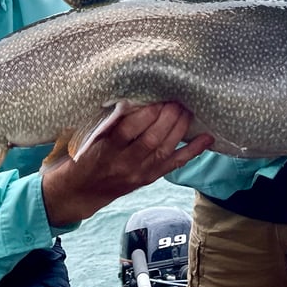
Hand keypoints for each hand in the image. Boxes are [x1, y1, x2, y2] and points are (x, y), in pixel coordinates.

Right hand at [41, 102, 212, 226]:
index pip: (128, 130)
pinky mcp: (149, 179)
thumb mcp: (88, 136)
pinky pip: (174, 165)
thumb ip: (108, 121)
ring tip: (187, 109)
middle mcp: (124, 164)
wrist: (80, 191)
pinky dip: (192, 151)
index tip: (155, 95)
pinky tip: (207, 138)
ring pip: (164, 150)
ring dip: (179, 127)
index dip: (144, 113)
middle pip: (151, 140)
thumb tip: (133, 97)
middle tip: (176, 98)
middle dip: (167, 117)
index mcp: (105, 150)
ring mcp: (139, 173)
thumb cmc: (83, 155)